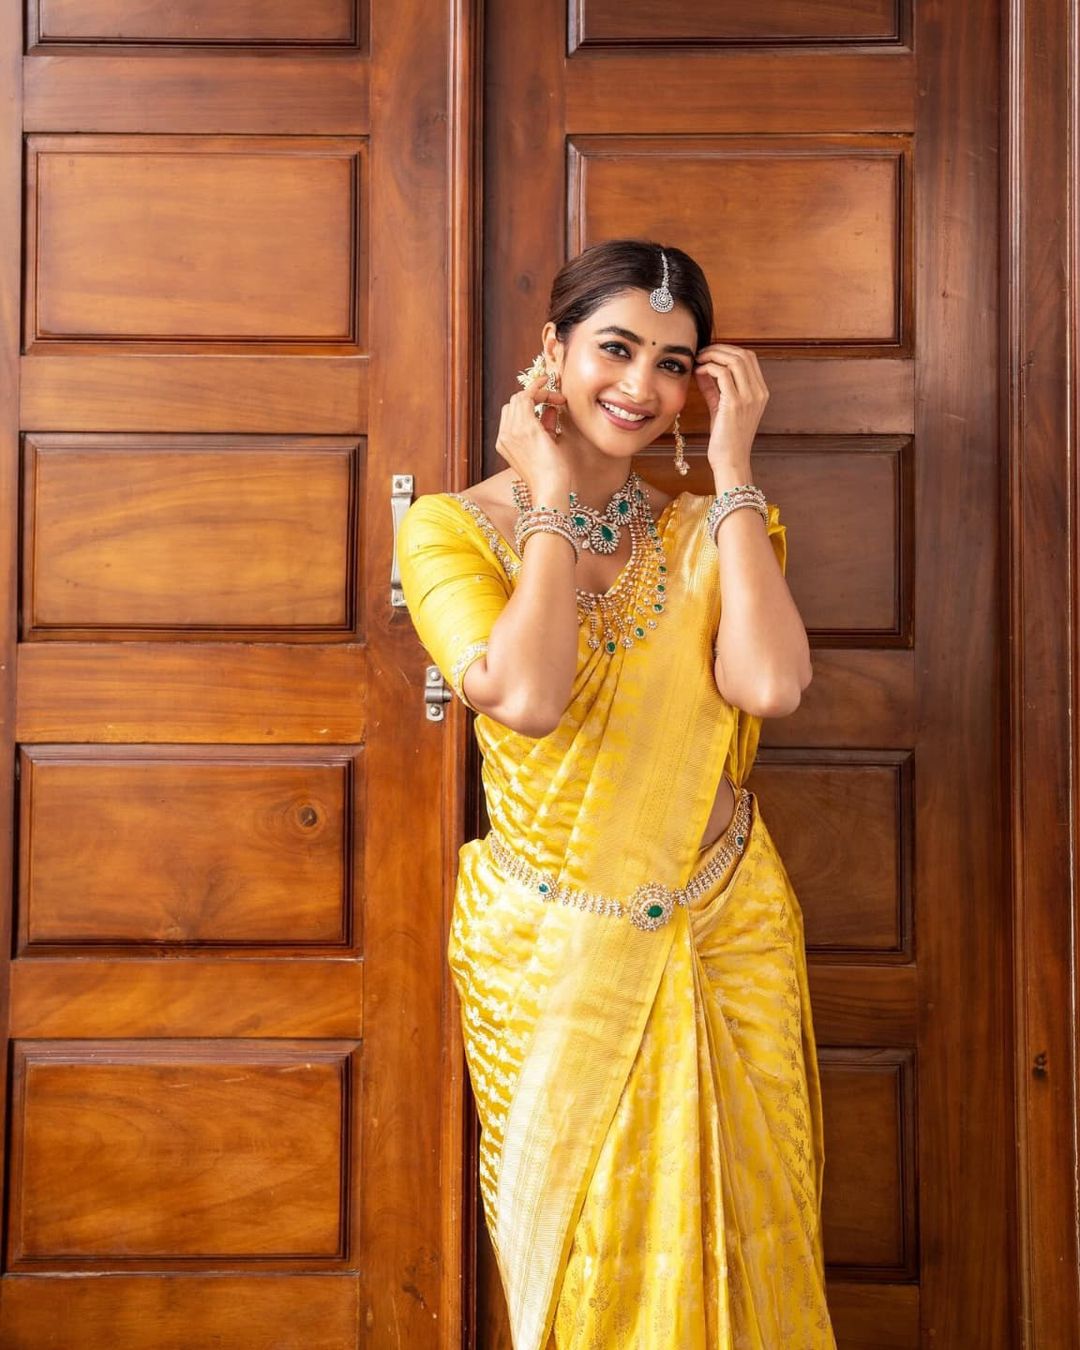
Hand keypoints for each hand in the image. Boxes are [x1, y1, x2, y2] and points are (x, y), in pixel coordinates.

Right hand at [494, 373, 572, 498]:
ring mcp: (512, 431)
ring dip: (540, 393)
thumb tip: (551, 409)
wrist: (549, 491)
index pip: (511, 415)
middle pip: (513, 404)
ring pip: (519, 398)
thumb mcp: (546, 448)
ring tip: (558, 397)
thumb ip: (545, 427)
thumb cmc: (551, 477)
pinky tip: (550, 383)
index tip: (548, 403)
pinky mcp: (525, 427)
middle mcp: (504, 436)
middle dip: (534, 396)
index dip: (529, 404)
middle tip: (556, 399)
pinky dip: (538, 387)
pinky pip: (527, 396)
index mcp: (505, 444)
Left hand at [693, 343, 768, 473]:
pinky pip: (722, 373)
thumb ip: (715, 388)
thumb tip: (704, 369)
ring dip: (714, 355)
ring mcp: (749, 397)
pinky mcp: (734, 403)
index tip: (711, 353)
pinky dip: (709, 367)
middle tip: (703, 352)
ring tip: (699, 359)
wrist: (730, 461)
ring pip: (734, 360)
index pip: (749, 358)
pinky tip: (699, 371)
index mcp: (760, 392)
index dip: (729, 350)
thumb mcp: (722, 408)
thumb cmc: (726, 439)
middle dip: (720, 349)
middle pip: (743, 355)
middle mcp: (758, 392)